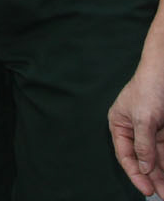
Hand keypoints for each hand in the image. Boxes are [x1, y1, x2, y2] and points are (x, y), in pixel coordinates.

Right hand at [109, 63, 163, 195]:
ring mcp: (151, 131)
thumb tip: (144, 167)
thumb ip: (143, 144)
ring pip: (157, 158)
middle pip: (142, 159)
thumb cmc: (149, 88)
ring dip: (163, 173)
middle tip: (163, 195)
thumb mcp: (143, 117)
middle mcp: (134, 130)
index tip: (147, 189)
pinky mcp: (163, 130)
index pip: (125, 154)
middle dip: (152, 178)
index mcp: (120, 124)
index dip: (135, 173)